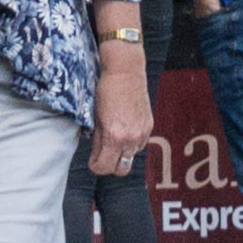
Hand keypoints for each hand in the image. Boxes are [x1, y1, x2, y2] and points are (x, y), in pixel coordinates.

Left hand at [86, 45, 150, 179]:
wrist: (126, 72)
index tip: (93, 160)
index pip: (104, 167)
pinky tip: (125, 130)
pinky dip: (132, 143)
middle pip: (121, 170)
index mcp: (114, 137)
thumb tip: (97, 155)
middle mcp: (130, 139)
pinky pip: (140, 144)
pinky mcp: (149, 126)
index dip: (96, 166)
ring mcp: (142, 133)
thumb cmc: (107, 91)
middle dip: (110, 166)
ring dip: (122, 154)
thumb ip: (97, 140)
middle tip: (103, 156)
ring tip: (114, 139)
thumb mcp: (96, 118)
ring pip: (131, 157)